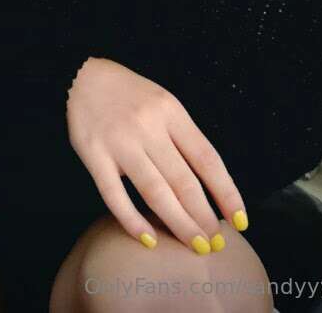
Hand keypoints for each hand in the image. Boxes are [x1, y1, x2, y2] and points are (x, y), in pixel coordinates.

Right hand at [66, 57, 246, 252]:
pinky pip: (115, 195)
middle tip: (215, 243)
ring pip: (155, 192)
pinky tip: (149, 239)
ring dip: (178, 223)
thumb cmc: (130, 94)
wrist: (82, 76)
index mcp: (171, 112)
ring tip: (195, 245)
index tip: (239, 219)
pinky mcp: (94, 155)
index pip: (206, 159)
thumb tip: (208, 184)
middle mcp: (148, 127)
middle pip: (183, 181)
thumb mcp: (164, 102)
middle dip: (204, 217)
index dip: (226, 192)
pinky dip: (133, 220)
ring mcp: (120, 142)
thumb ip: (182, 137)